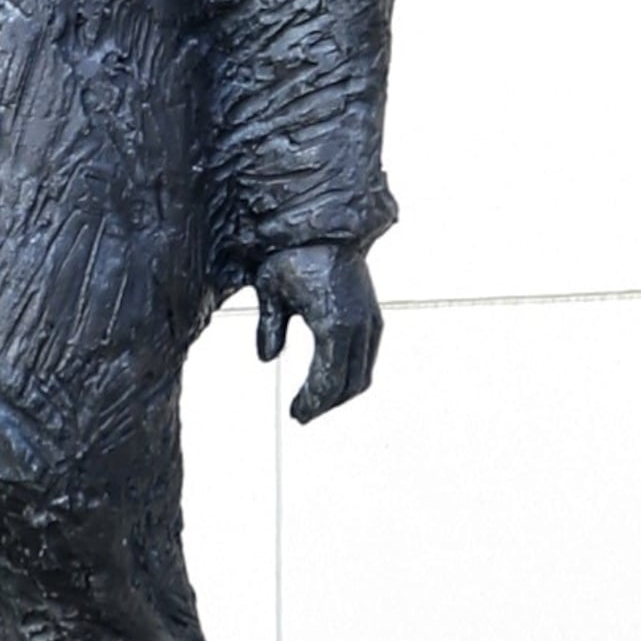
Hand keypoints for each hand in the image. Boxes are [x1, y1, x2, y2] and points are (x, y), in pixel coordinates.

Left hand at [255, 245, 381, 423]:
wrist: (329, 226)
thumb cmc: (295, 255)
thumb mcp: (271, 291)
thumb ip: (269, 327)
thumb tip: (268, 358)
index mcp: (335, 326)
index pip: (328, 382)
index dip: (312, 403)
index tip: (295, 414)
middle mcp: (359, 327)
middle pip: (349, 384)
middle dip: (325, 404)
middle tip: (301, 414)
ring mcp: (370, 321)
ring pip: (363, 374)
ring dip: (340, 393)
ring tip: (314, 400)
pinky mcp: (373, 316)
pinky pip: (367, 357)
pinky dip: (351, 374)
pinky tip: (330, 377)